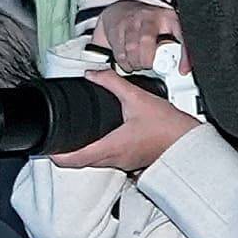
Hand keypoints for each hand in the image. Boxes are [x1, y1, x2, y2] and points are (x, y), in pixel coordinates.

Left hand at [43, 73, 196, 173]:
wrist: (190, 143)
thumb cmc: (169, 127)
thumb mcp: (138, 98)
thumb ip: (112, 83)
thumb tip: (92, 74)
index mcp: (112, 147)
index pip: (75, 158)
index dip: (56, 155)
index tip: (46, 148)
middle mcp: (116, 159)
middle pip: (82, 163)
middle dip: (66, 154)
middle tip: (56, 141)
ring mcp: (124, 163)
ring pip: (95, 162)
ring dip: (82, 153)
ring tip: (74, 138)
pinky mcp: (133, 161)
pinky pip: (109, 160)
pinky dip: (98, 152)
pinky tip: (102, 138)